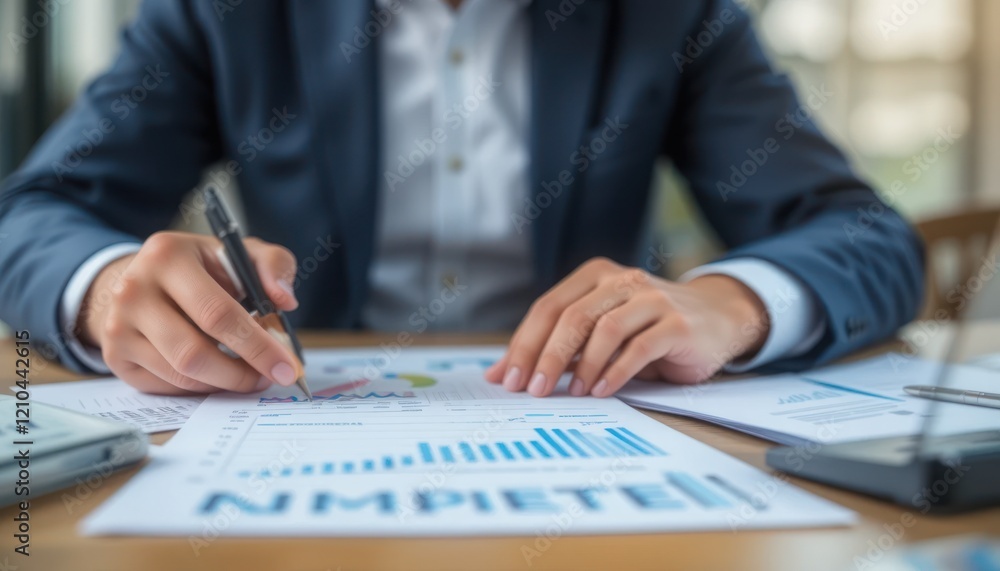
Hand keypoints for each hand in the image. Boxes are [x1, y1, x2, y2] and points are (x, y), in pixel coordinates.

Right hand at [79, 231, 300, 394]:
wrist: (143, 278)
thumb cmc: (201, 269)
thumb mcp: (239, 253)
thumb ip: (273, 265)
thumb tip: (285, 301)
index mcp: (167, 256)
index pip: (217, 312)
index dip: (257, 345)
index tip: (287, 365)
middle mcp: (133, 290)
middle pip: (194, 352)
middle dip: (242, 373)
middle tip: (270, 378)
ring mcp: (118, 326)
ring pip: (181, 375)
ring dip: (224, 382)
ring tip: (248, 373)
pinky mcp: (114, 355)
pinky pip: (167, 385)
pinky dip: (201, 386)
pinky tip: (217, 372)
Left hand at [484, 257, 768, 397]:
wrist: (717, 320)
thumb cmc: (649, 330)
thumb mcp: (599, 334)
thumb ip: (555, 348)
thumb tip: (499, 374)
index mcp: (595, 277)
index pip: (548, 307)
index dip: (523, 343)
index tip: (506, 378)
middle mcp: (622, 281)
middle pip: (572, 316)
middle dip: (546, 356)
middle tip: (532, 390)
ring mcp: (652, 299)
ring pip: (605, 328)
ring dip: (582, 364)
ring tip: (571, 393)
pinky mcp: (677, 324)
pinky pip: (640, 347)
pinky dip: (616, 371)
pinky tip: (602, 390)